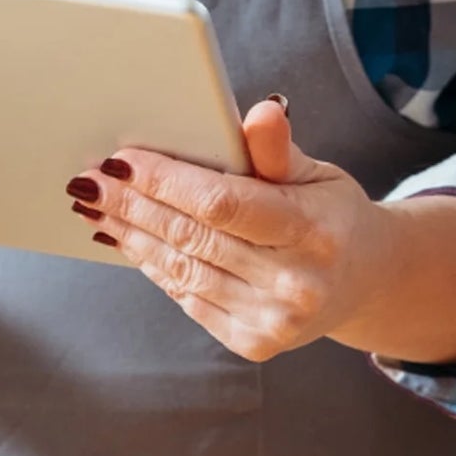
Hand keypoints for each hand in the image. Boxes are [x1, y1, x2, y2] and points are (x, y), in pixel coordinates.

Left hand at [62, 97, 392, 362]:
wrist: (365, 283)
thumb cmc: (332, 218)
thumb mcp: (318, 174)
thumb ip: (279, 151)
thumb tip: (262, 112)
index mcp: (313, 232)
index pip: (222, 203)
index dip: (165, 181)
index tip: (122, 160)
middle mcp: (294, 284)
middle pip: (193, 237)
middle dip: (134, 205)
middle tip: (90, 181)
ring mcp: (273, 322)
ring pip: (183, 271)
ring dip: (133, 237)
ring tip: (98, 209)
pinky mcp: (254, 344)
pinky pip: (189, 299)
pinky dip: (155, 268)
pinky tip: (130, 241)